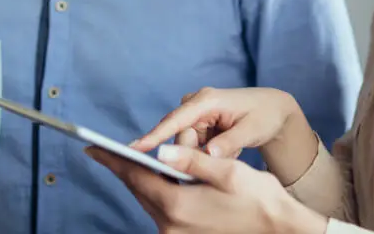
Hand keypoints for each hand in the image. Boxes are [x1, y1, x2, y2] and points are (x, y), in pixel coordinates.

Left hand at [87, 144, 327, 233]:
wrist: (280, 231)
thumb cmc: (258, 199)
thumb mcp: (228, 171)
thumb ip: (192, 159)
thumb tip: (162, 149)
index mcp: (178, 206)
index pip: (136, 177)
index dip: (114, 159)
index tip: (93, 147)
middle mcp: (171, 226)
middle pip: (138, 190)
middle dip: (125, 168)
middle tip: (107, 150)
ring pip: (148, 200)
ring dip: (143, 179)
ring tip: (138, 159)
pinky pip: (161, 211)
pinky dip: (157, 192)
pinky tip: (162, 178)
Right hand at [132, 87, 302, 162]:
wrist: (273, 110)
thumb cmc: (264, 115)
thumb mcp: (252, 130)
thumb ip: (229, 142)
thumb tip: (208, 155)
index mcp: (206, 100)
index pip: (174, 120)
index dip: (154, 136)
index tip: (134, 150)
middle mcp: (196, 104)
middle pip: (178, 137)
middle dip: (193, 153)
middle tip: (222, 155)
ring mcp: (195, 114)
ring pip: (185, 144)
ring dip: (204, 154)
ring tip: (233, 148)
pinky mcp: (198, 124)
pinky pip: (193, 146)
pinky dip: (208, 152)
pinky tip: (230, 147)